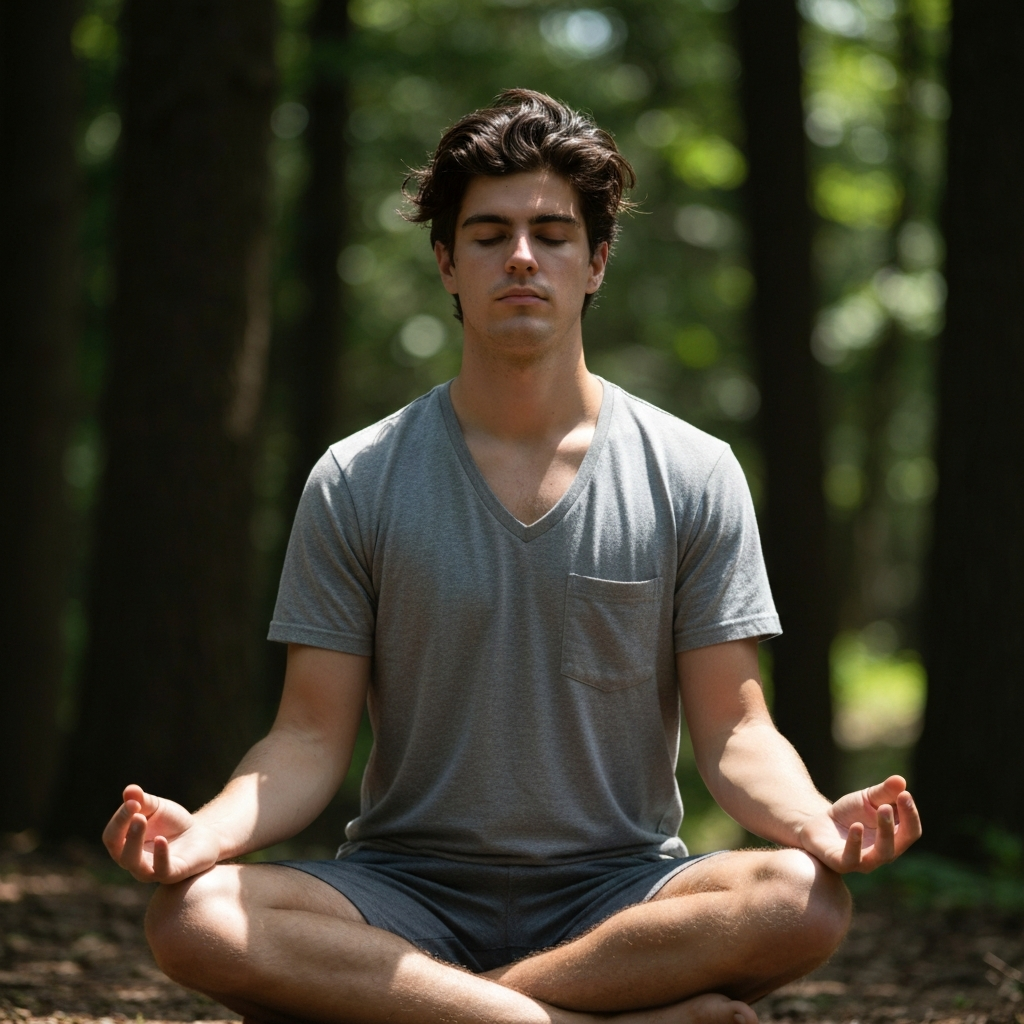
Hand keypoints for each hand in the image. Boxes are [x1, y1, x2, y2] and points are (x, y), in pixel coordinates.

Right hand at [102, 784, 221, 882]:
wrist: (201, 835)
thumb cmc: (172, 823)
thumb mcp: (157, 808)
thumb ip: (143, 800)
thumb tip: (129, 790)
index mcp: (124, 846)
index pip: (112, 836)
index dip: (119, 818)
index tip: (133, 800)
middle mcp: (133, 862)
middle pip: (119, 850)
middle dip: (124, 828)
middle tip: (136, 810)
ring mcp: (151, 871)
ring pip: (134, 863)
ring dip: (135, 841)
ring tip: (142, 819)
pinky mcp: (172, 874)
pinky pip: (162, 869)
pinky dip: (160, 855)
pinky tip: (161, 839)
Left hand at [799, 775, 921, 873]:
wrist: (818, 822)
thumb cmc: (850, 813)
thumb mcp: (867, 798)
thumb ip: (884, 792)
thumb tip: (900, 780)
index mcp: (895, 838)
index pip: (911, 831)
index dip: (911, 814)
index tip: (905, 795)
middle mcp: (884, 853)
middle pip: (899, 842)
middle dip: (895, 823)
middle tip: (888, 805)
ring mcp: (865, 862)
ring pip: (881, 853)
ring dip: (884, 832)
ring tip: (881, 809)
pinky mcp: (842, 863)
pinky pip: (852, 859)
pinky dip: (855, 843)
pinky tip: (856, 826)